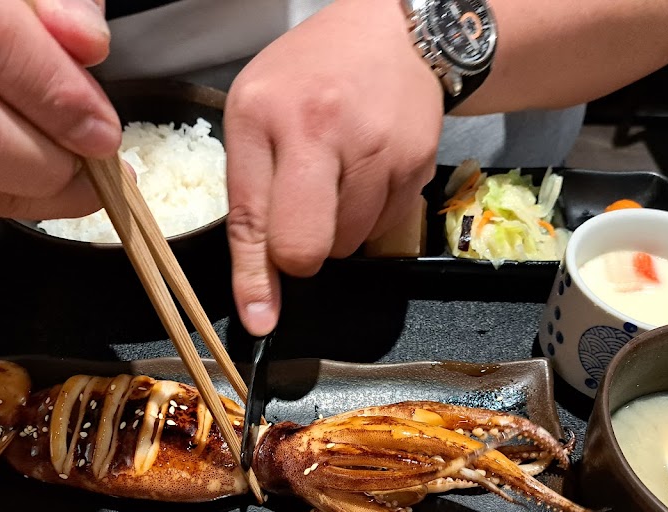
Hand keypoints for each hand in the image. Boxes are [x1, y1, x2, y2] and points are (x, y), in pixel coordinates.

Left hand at [225, 0, 442, 335]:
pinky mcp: (417, 165)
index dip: (255, 279)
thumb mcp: (257, 117)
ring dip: (338, 233)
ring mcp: (377, 149)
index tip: (261, 321)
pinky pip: (385, 228)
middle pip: (307, 247)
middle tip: (302, 226)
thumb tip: (261, 296)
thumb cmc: (309, 77)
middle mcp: (321, 129)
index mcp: (264, 115)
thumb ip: (250, 199)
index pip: (251, 217)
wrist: (392, 35)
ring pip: (349, 245)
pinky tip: (367, 174)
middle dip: (301, 257)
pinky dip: (370, 217)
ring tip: (338, 179)